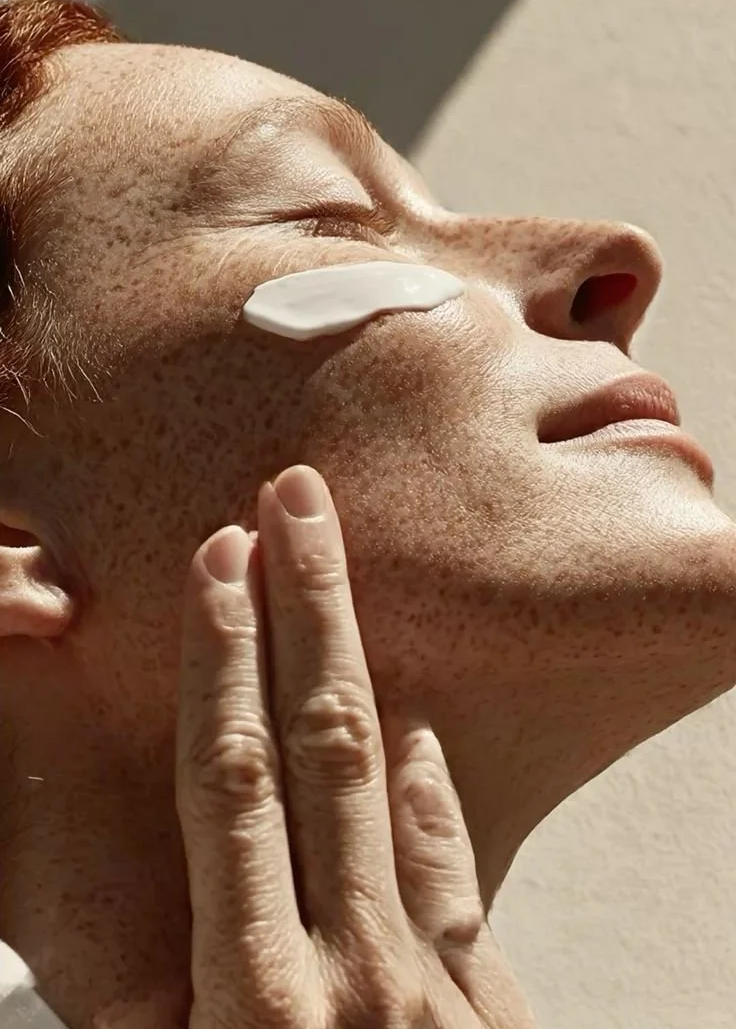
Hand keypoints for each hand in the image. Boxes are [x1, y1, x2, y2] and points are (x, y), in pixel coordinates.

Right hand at [176, 464, 528, 1027]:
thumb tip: (142, 974)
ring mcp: (431, 987)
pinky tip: (421, 740)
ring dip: (364, 672)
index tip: (221, 559)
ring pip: (397, 787)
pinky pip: (456, 875)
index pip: (229, 782)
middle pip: (324, 742)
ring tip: (339, 575)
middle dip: (304, 604)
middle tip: (296, 497)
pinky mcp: (490, 1018)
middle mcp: (353, 970)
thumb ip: (161, 1020)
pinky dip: (431, 792)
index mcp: (256, 1002)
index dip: (222, 656)